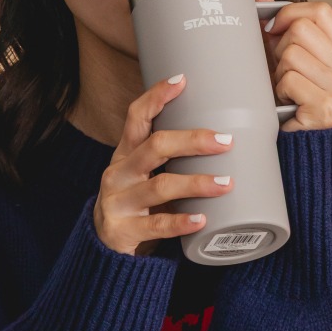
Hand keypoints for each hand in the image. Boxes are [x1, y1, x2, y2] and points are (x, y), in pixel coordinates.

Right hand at [93, 75, 234, 256]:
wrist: (105, 250)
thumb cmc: (136, 204)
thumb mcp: (143, 176)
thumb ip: (170, 159)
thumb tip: (223, 136)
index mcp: (125, 154)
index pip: (137, 117)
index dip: (157, 97)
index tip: (182, 80)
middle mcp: (118, 173)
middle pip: (154, 147)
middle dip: (191, 141)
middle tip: (225, 141)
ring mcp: (118, 202)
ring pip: (160, 186)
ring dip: (195, 183)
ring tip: (226, 183)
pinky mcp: (122, 231)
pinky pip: (156, 225)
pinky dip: (181, 221)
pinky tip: (201, 219)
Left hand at [256, 0, 331, 131]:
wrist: (302, 149)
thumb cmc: (293, 103)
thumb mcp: (289, 63)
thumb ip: (279, 31)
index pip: (321, 11)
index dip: (290, 12)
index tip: (272, 27)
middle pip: (301, 29)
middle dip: (280, 47)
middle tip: (281, 70)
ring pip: (291, 54)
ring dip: (278, 72)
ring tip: (285, 89)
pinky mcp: (326, 110)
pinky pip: (289, 79)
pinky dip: (279, 90)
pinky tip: (286, 103)